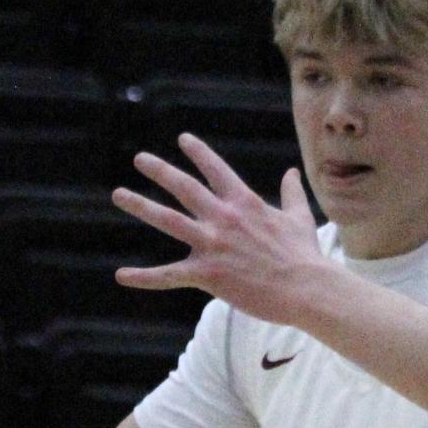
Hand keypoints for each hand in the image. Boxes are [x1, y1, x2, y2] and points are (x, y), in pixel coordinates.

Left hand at [113, 137, 332, 324]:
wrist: (307, 288)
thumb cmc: (305, 256)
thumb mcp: (300, 217)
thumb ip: (291, 193)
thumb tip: (291, 172)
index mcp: (245, 202)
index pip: (216, 170)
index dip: (198, 152)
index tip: (182, 139)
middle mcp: (223, 218)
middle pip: (184, 187)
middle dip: (160, 170)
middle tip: (140, 159)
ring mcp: (213, 245)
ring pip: (168, 220)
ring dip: (141, 205)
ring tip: (119, 194)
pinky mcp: (208, 274)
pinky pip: (169, 275)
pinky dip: (144, 277)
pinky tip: (122, 275)